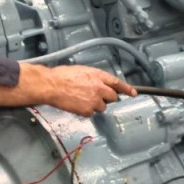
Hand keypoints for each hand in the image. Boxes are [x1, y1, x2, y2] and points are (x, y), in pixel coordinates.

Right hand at [0, 63, 136, 116]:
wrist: (50, 86)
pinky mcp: (88, 110)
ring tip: (80, 99)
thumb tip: (100, 83)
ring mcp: (95, 100)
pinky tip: (76, 104)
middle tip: (94, 96)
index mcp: (98, 75)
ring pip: (102, 106)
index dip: (127, 89)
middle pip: (112, 97)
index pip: (118, 83)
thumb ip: (94, 77)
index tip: (134, 92)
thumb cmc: (61, 76)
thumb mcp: (81, 71)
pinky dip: (86, 111)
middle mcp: (100, 87)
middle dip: (106, 97)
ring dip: (95, 104)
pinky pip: (91, 113)